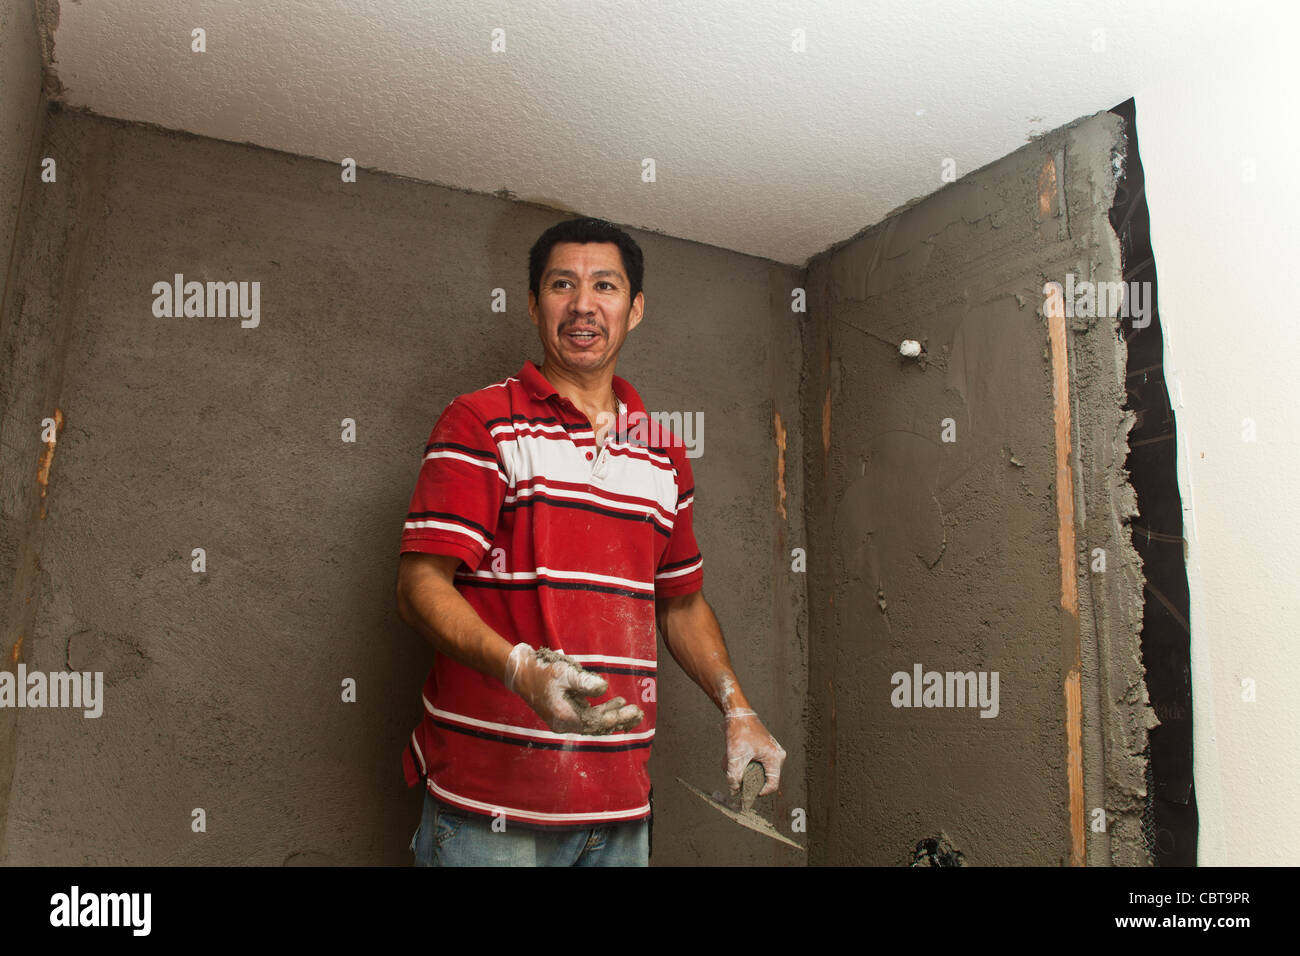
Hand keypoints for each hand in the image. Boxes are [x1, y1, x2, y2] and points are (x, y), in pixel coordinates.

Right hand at [504, 643, 643, 734]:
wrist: (520, 673)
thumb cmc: (542, 671)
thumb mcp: (565, 673)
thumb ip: (585, 682)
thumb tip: (604, 689)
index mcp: (566, 717)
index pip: (598, 721)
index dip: (617, 717)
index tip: (634, 711)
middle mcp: (566, 724)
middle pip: (598, 726)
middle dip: (619, 720)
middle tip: (639, 714)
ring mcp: (565, 720)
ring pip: (594, 722)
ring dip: (612, 715)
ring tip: (629, 708)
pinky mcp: (565, 714)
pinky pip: (588, 717)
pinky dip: (602, 711)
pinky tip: (615, 703)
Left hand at [723, 708, 785, 797]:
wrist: (738, 714)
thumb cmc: (739, 732)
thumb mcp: (735, 756)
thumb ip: (734, 776)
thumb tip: (734, 791)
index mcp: (775, 758)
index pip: (773, 784)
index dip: (760, 792)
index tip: (746, 793)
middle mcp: (777, 756)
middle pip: (766, 779)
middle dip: (750, 780)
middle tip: (737, 778)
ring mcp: (772, 753)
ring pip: (760, 771)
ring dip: (746, 772)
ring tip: (733, 764)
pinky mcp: (765, 750)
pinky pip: (758, 764)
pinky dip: (746, 764)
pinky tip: (736, 759)